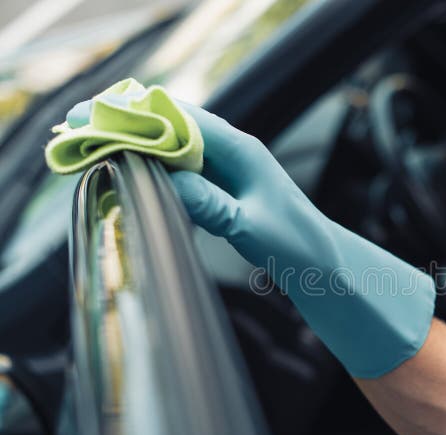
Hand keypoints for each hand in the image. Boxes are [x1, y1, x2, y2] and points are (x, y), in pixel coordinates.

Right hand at [67, 95, 435, 377]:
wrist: (321, 259)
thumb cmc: (295, 242)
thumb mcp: (251, 227)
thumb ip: (213, 204)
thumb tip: (169, 180)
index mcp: (240, 149)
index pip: (180, 118)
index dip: (135, 115)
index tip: (95, 118)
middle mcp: (231, 149)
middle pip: (170, 124)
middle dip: (125, 122)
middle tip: (77, 126)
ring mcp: (225, 166)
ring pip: (173, 143)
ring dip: (135, 141)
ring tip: (91, 143)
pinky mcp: (221, 184)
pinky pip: (180, 165)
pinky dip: (151, 163)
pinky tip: (126, 168)